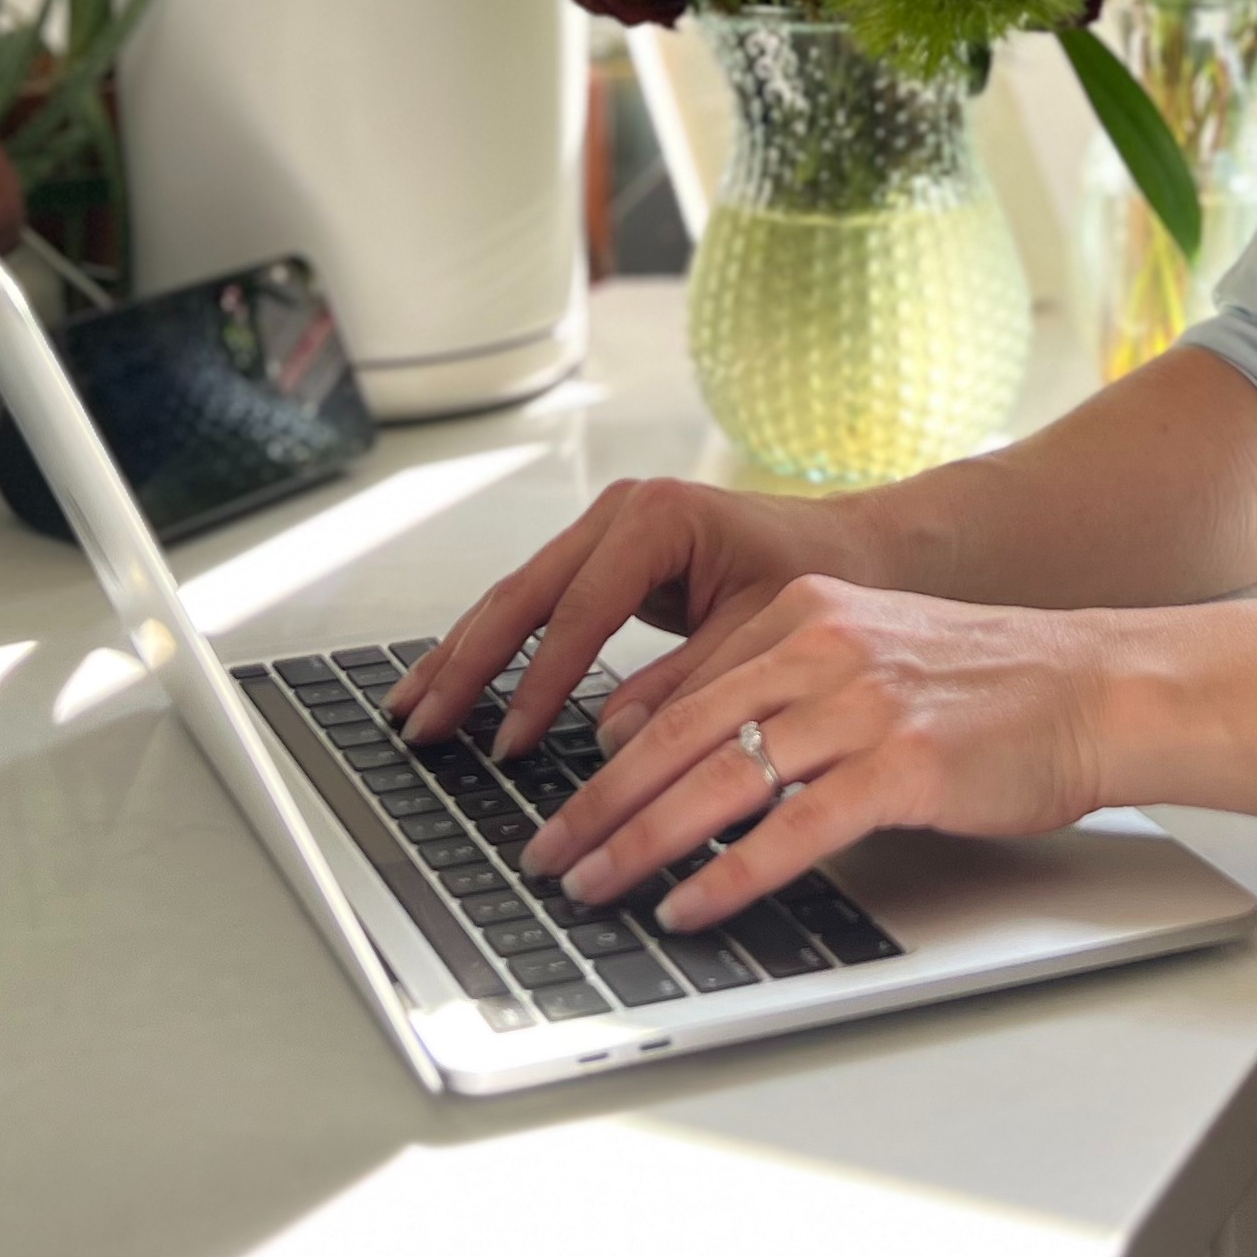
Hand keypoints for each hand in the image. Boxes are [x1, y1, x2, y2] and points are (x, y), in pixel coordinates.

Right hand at [382, 475, 856, 758]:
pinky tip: (450, 680)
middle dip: (469, 664)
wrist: (847, 544)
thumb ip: (689, 683)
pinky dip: (490, 643)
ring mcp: (606, 526)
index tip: (510, 744)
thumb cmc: (817, 577)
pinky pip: (536, 602)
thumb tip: (613, 740)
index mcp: (660, 518)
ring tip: (409, 709)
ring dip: (461, 654)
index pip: (581, 610)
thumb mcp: (761, 632)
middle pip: (525, 593)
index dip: (541, 682)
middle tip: (423, 728)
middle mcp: (622, 511)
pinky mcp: (603, 554)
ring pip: (516, 595)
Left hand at [516, 576, 1113, 932]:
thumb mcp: (874, 652)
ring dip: (640, 846)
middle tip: (545, 859)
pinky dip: (727, 877)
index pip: (680, 692)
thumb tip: (701, 754)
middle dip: (598, 807)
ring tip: (590, 891)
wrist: (1097, 686)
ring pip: (718, 782)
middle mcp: (825, 646)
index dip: (607, 757)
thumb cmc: (994, 684)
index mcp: (808, 612)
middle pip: (678, 736)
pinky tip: (687, 908)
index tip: (562, 805)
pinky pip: (791, 831)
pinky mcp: (904, 766)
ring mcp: (864, 705)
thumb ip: (791, 686)